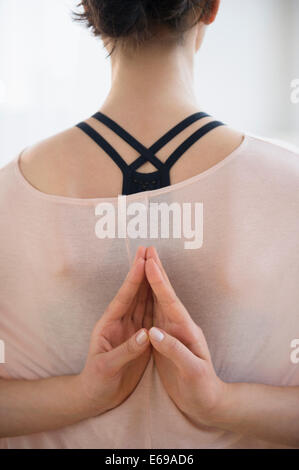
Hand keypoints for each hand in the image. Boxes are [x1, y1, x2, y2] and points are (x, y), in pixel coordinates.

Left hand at [78, 246, 152, 415]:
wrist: (96, 396)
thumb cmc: (97, 382)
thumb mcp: (108, 368)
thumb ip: (127, 350)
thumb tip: (147, 334)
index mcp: (109, 325)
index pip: (124, 297)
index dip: (134, 278)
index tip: (143, 260)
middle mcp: (120, 323)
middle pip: (133, 292)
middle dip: (142, 271)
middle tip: (150, 250)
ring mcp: (130, 329)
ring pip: (142, 300)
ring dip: (149, 282)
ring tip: (157, 263)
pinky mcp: (138, 338)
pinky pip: (148, 314)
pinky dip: (155, 300)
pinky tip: (162, 291)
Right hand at [145, 246, 227, 426]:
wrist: (207, 401)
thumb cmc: (201, 387)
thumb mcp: (191, 371)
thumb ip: (173, 350)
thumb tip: (152, 333)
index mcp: (185, 330)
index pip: (169, 301)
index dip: (159, 282)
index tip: (149, 262)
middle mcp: (179, 326)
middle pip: (165, 293)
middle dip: (156, 271)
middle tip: (147, 250)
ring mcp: (172, 331)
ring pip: (159, 299)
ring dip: (151, 280)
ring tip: (144, 263)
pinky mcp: (166, 339)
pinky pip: (154, 312)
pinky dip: (148, 297)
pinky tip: (143, 292)